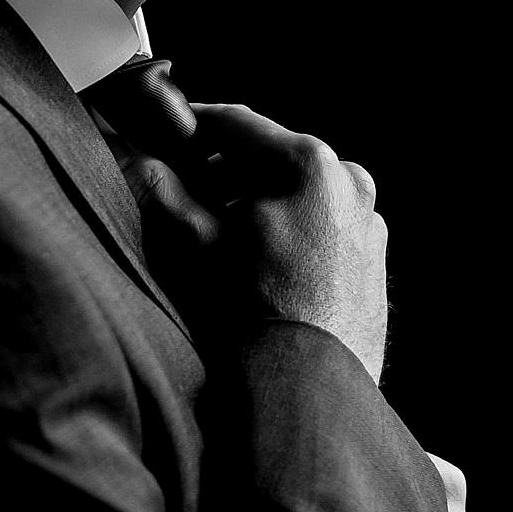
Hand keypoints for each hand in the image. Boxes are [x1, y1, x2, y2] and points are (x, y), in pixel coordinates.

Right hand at [124, 102, 388, 382]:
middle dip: (227, 171)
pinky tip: (260, 262)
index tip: (173, 129)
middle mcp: (349, 183)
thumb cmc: (255, 311)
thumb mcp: (197, 242)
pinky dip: (290, 229)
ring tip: (223, 234)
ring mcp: (368, 222)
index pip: (239, 124)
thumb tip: (139, 163)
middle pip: (272, 158)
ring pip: (299, 193)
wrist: (308, 387)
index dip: (196, 124)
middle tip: (188, 189)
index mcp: (311, 164)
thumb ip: (164, 191)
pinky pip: (323, 225)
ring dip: (259, 201)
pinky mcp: (373, 258)